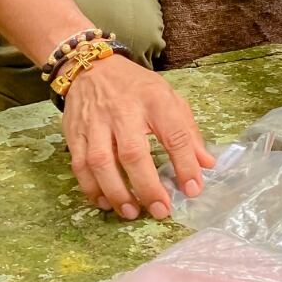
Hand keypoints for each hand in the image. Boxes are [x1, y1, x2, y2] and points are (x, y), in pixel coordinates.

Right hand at [63, 53, 214, 220]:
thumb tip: (207, 164)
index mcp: (155, 100)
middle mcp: (123, 111)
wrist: (92, 68)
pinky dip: (91, 188)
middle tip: (160, 210)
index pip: (174, 134)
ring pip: (101, 162)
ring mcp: (95, 122)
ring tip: (131, 213)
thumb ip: (188, 132)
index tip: (193, 189)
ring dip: (116, 192)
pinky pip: (79, 165)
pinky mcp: (74, 132)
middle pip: (133, 152)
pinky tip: (104, 202)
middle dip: (147, 186)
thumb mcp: (170, 99)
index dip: (185, 164)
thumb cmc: (137, 88)